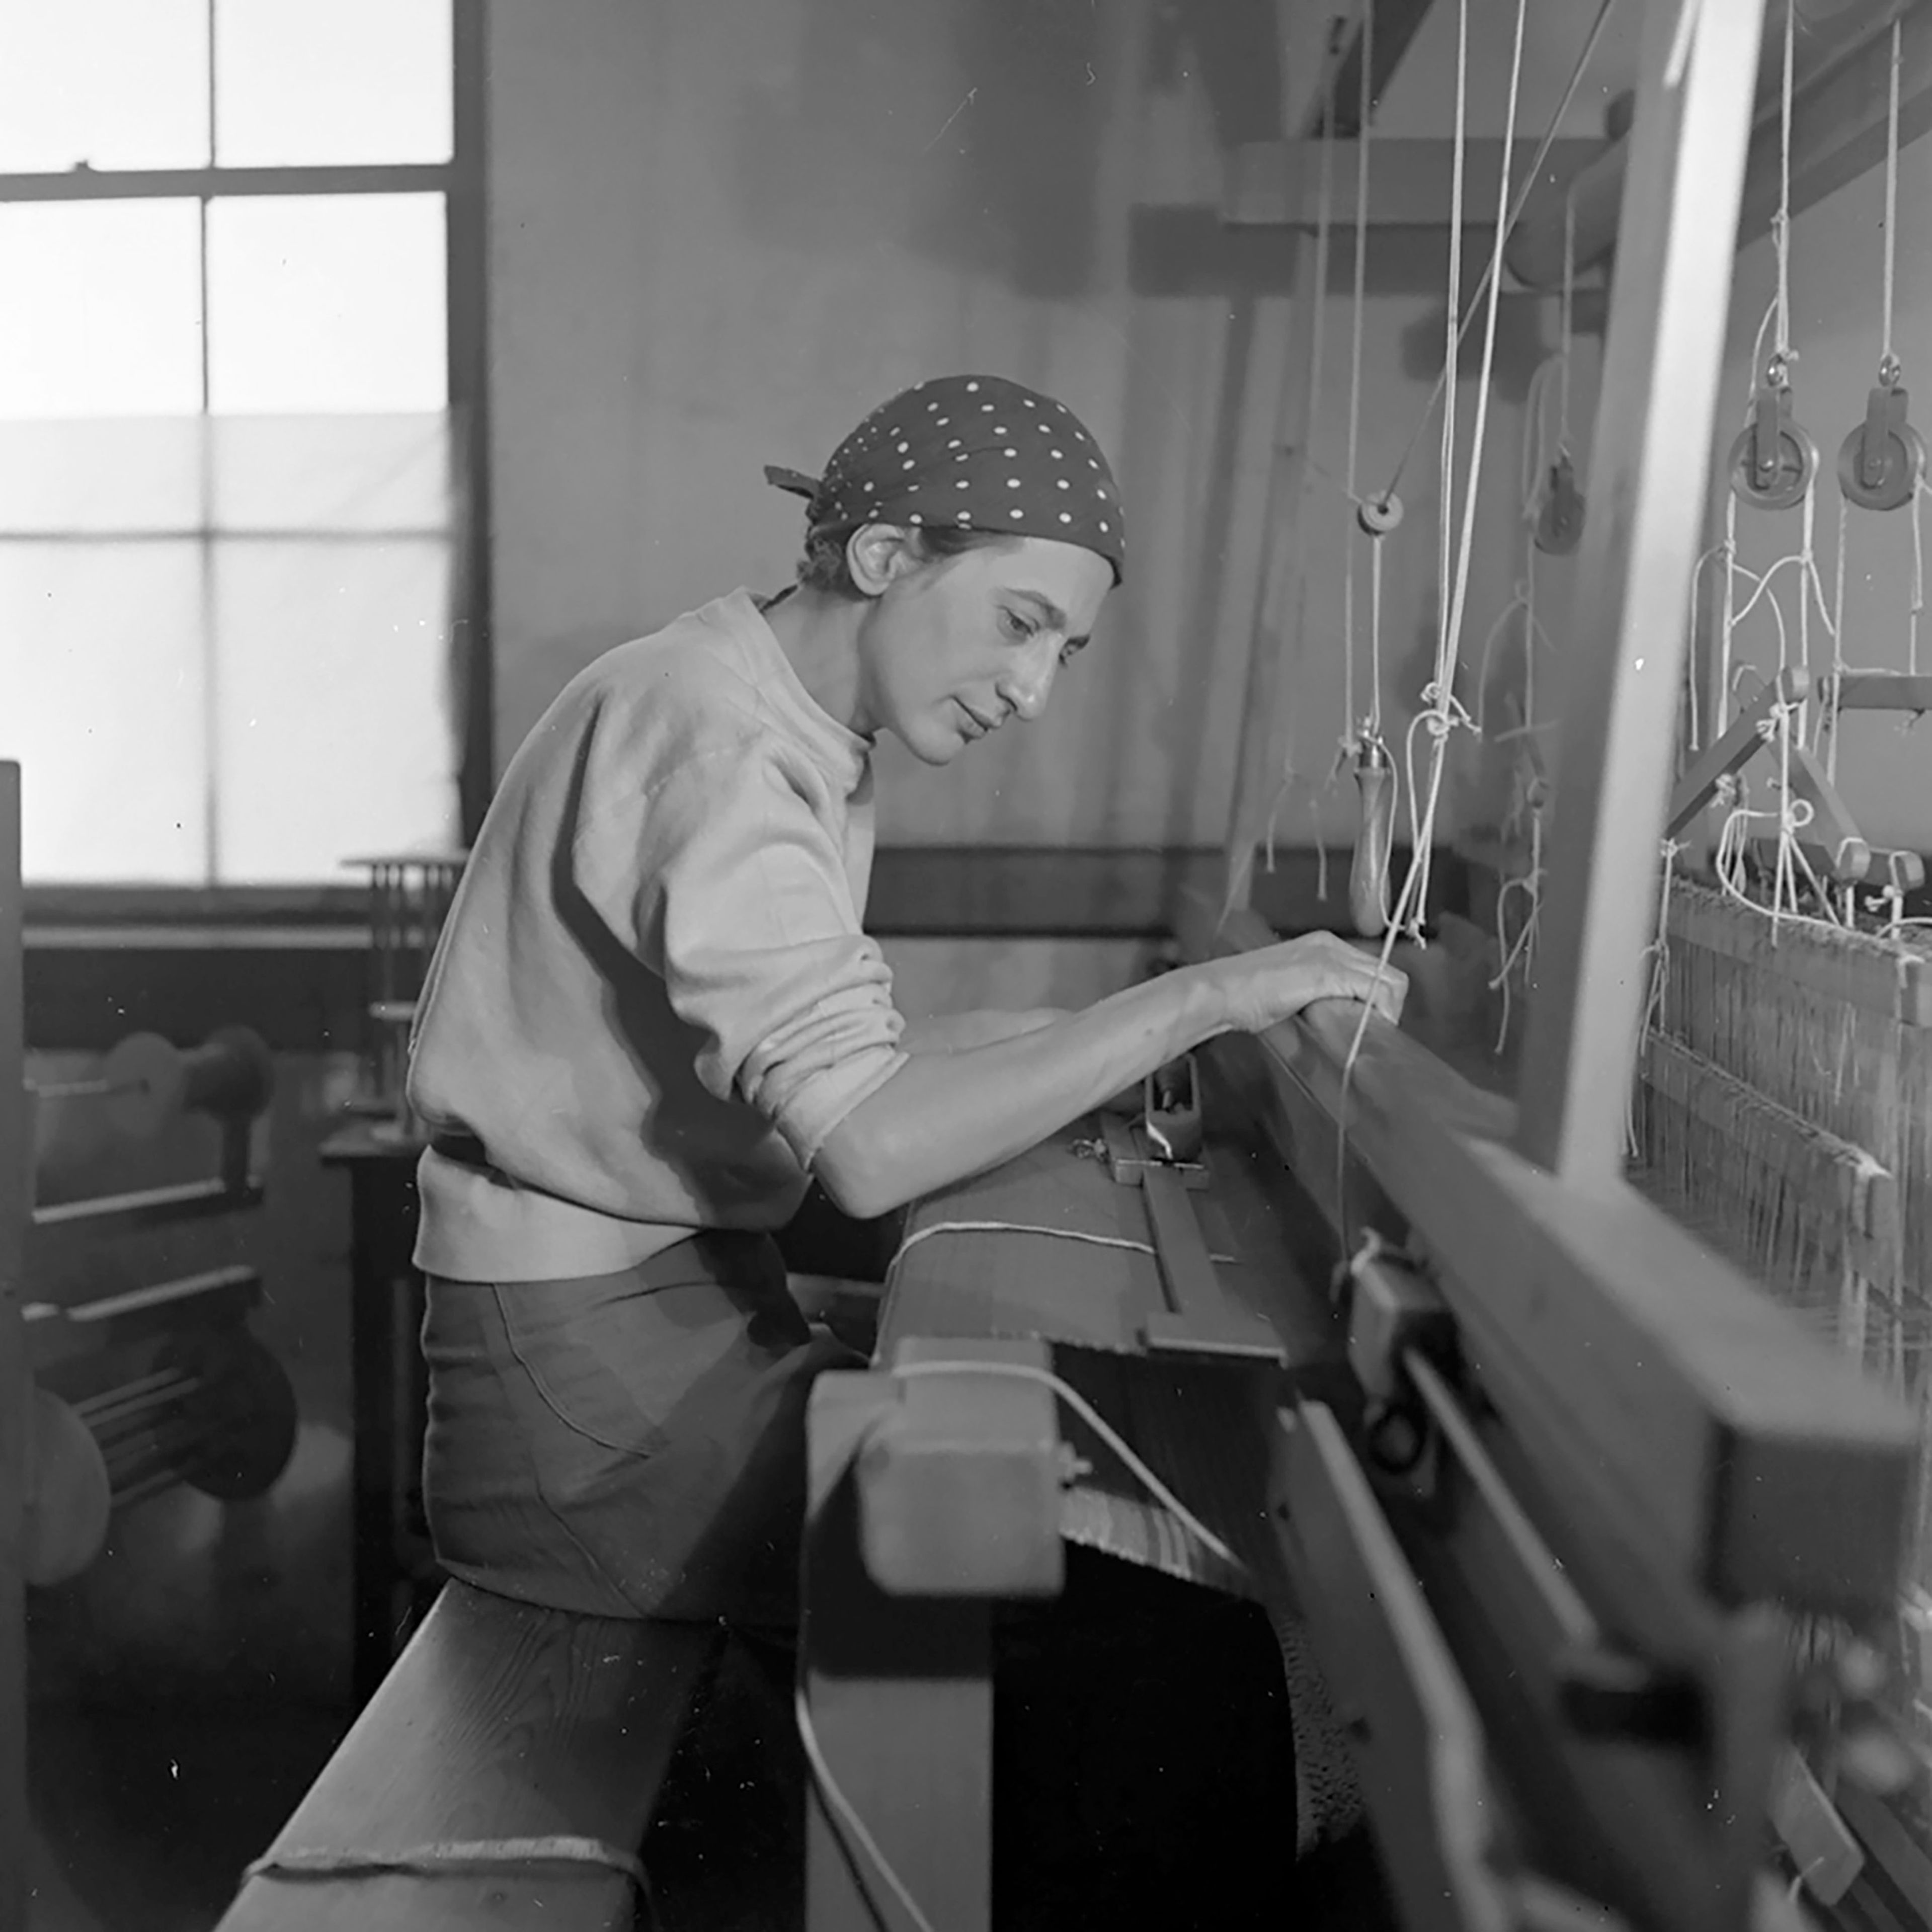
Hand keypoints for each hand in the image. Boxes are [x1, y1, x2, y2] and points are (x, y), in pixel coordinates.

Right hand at [1210, 931, 1407, 1035]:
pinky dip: (1378, 1013)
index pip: (1373, 970)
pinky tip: (1361, 1029)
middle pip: (1388, 974)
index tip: (1364, 1023)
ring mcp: (1330, 956)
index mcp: (1322, 945)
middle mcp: (1331, 944)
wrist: (1221, 991)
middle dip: (1387, 1008)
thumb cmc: (1244, 997)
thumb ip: (1315, 997)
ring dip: (1386, 1012)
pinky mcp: (1327, 972)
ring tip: (1365, 1034)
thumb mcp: (1290, 992)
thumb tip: (1337, 1018)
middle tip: (1369, 1033)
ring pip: (1389, 982)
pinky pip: (1376, 990)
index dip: (1376, 1000)